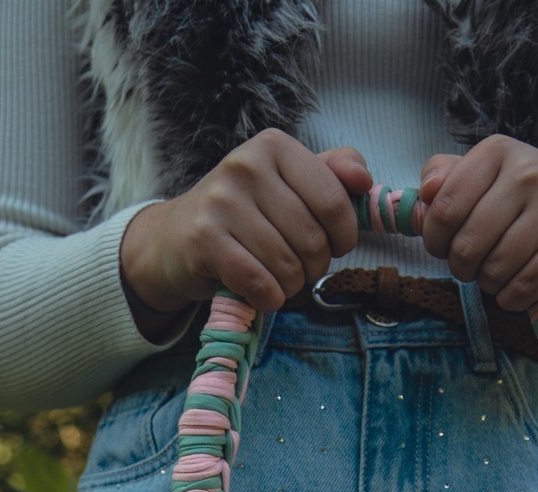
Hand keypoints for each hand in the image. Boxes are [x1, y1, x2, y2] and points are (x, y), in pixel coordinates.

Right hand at [120, 130, 372, 336]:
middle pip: (313, 240)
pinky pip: (260, 283)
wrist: (175, 240)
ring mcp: (221, 200)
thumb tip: (363, 180)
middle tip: (297, 268)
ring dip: (290, 286)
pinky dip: (268, 299)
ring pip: (288, 266)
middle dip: (314, 267)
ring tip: (275, 278)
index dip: (344, 237)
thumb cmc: (245, 216)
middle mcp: (246, 165)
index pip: (335, 201)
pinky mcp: (203, 238)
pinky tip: (260, 292)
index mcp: (274, 146)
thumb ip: (331, 176)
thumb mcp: (288, 185)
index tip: (334, 246)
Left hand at [418, 134, 537, 333]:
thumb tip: (423, 193)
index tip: (444, 247)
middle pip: (466, 245)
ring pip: (494, 270)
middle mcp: (528, 171)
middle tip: (476, 267)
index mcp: (499, 151)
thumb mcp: (495, 178)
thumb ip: (450, 178)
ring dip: (491, 285)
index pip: (443, 207)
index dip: (435, 240)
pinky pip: (524, 286)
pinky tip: (520, 288)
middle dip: (464, 268)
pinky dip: (514, 298)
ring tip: (502, 274)